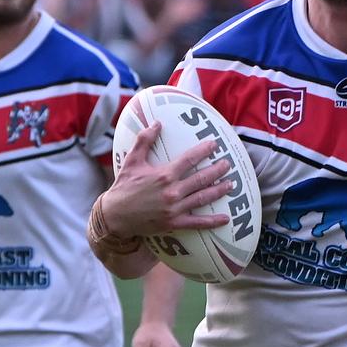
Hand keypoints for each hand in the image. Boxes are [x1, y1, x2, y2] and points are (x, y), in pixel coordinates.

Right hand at [103, 122, 232, 237]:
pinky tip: (226, 219)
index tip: (214, 145)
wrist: (115, 216)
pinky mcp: (174, 223)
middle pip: (202, 179)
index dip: (204, 151)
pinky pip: (197, 223)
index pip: (189, 159)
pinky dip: (212, 221)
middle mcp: (172, 191)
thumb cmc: (123, 187)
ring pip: (203, 198)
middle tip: (228, 164)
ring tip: (231, 184)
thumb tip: (157, 123)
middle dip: (218, 170)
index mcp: (164, 174)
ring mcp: (174, 209)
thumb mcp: (132, 161)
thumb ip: (144, 140)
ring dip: (219, 191)